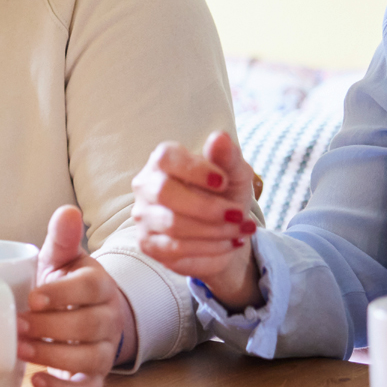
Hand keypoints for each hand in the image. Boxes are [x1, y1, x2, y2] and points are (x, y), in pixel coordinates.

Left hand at [18, 205, 136, 386]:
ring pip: (89, 359)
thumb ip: (62, 238)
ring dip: (53, 357)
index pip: (89, 288)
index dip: (62, 294)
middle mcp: (108, 319)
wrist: (80, 315)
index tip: (33, 297)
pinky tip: (37, 382)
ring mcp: (103, 350)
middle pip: (87, 326)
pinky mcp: (94, 377)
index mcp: (100, 286)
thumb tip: (67, 211)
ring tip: (20, 351)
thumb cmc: (65, 285)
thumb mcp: (62, 259)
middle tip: (16, 326)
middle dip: (50, 328)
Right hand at [131, 131, 261, 310]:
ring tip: (242, 230)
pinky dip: (210, 248)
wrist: (225, 231)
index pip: (167, 158)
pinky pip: (176, 249)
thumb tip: (219, 136)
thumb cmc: (225, 194)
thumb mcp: (235, 174)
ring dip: (215, 230)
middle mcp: (146, 186)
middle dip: (207, 207)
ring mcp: (143, 217)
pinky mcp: (149, 245)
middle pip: (165, 193)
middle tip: (238, 214)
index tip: (223, 182)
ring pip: (173, 225)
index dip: (195, 170)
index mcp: (163, 161)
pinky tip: (230, 243)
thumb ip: (227, 156)